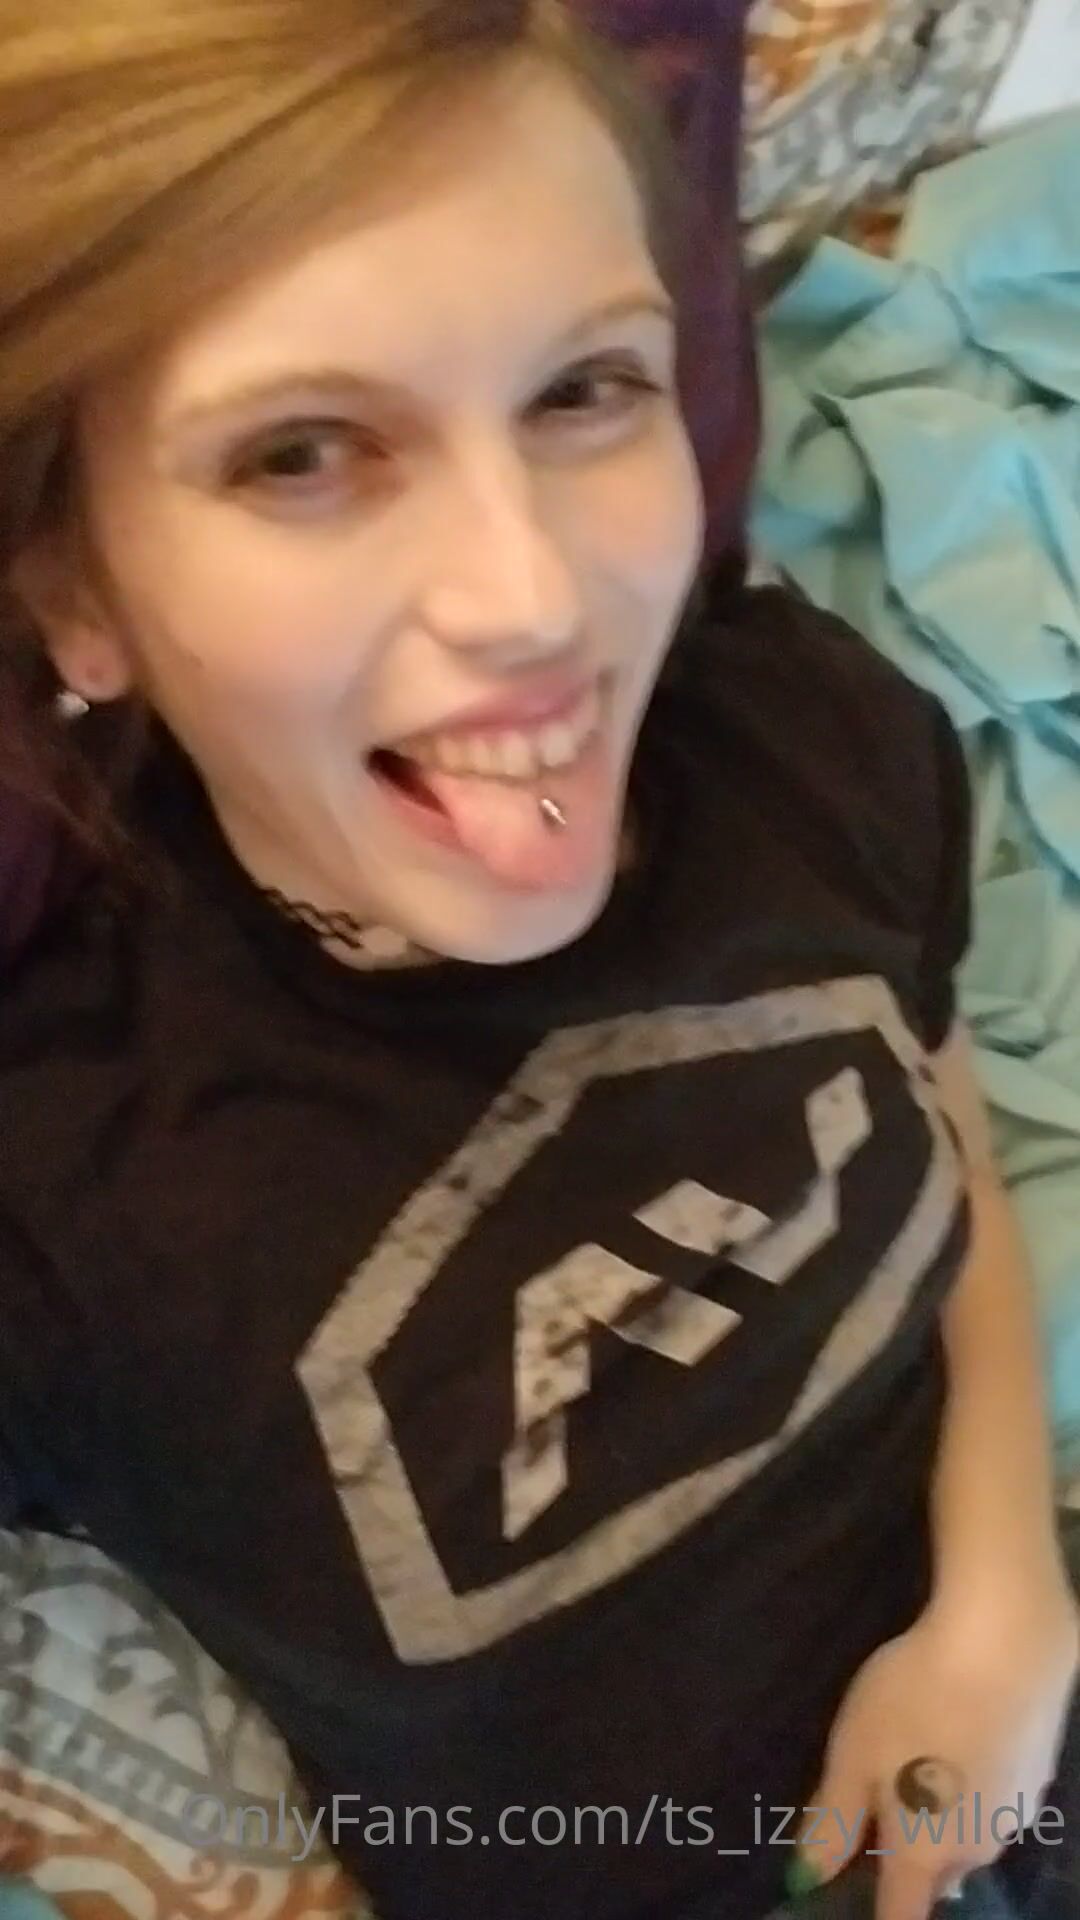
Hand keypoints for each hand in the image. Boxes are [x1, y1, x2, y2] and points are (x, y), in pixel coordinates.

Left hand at [795, 1581, 1078, 1919]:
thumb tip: (807, 1876)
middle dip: (904, 1856)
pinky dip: (968, 1784)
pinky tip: (955, 1733)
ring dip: (938, 1817)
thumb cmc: (916, 1698)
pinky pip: (990, 1799)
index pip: (900, 1917)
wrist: (1006, 1641)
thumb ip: (832, 1820)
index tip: (850, 1885)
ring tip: (914, 1756)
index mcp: (924, 1854)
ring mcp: (1013, 1815)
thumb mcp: (854, 1754)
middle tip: (874, 1800)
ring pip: (964, 1835)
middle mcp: (975, 1850)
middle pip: (934, 1877)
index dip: (872, 1910)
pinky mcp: (1034, 1777)